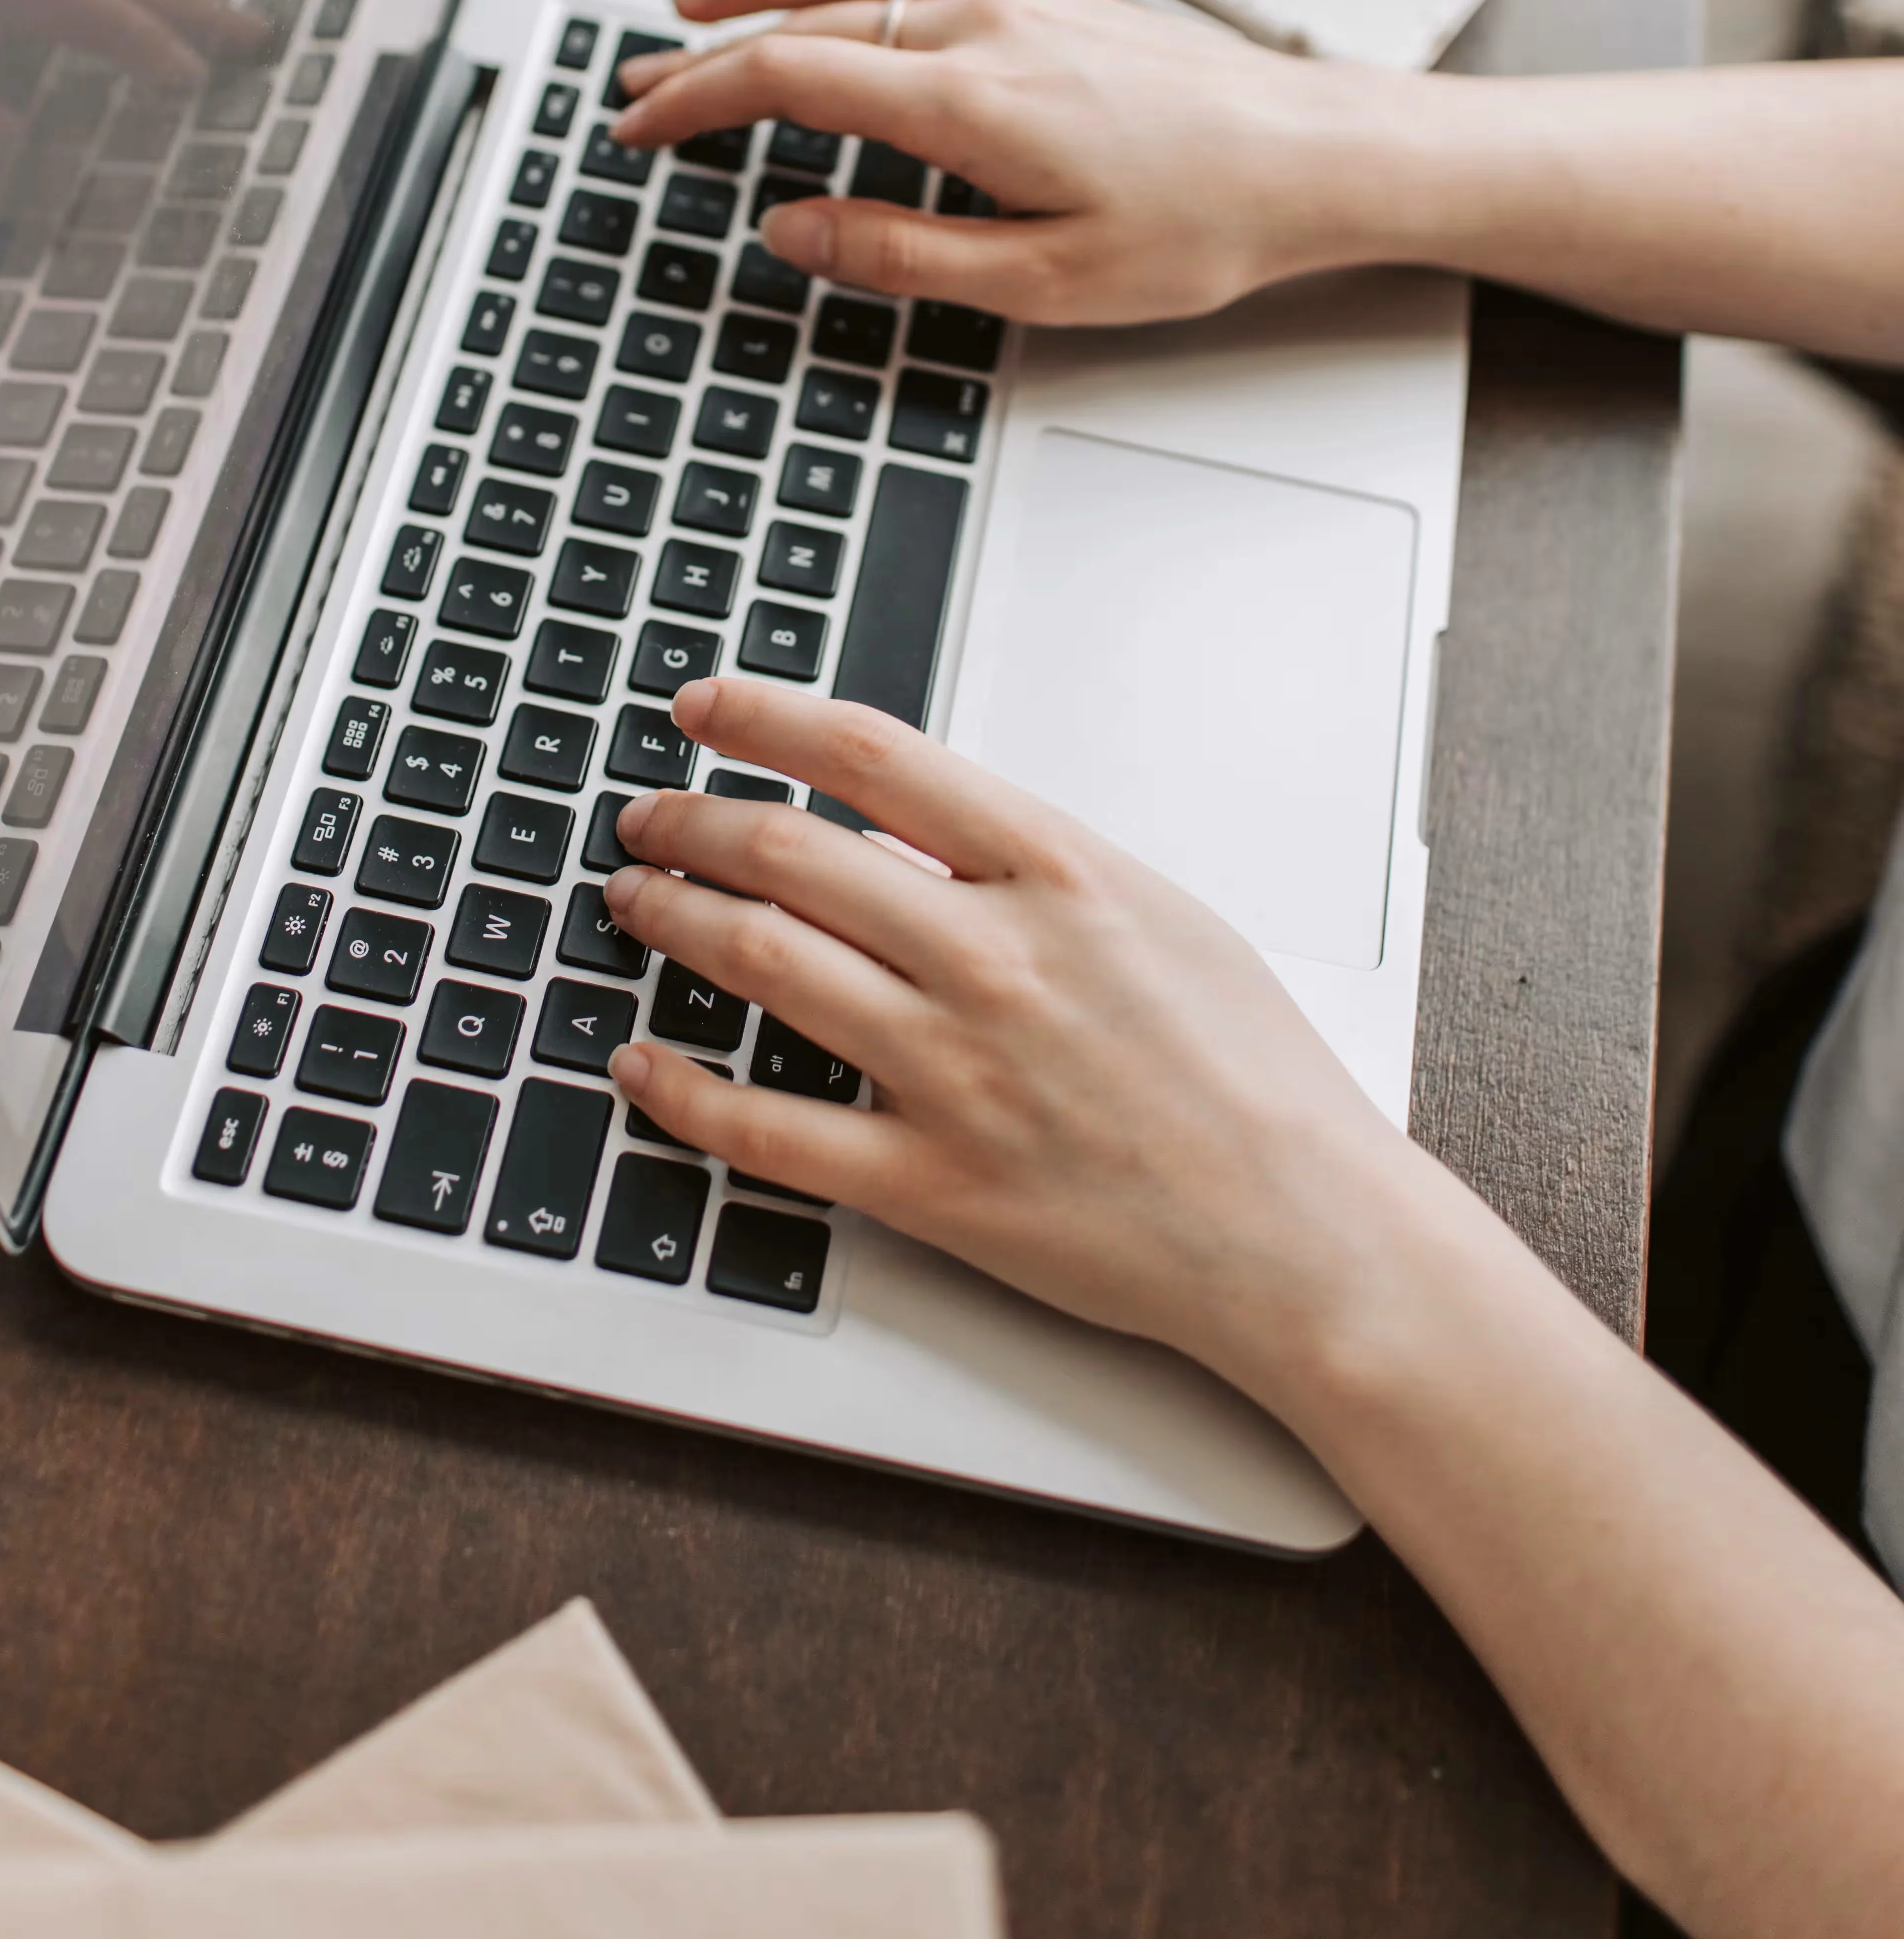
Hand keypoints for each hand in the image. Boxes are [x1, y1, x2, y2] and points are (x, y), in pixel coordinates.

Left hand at [603, 676, 1416, 1417]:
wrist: (1302, 1230)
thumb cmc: (1251, 1074)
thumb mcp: (1157, 914)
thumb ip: (1032, 866)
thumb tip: (917, 822)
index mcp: (1056, 876)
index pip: (872, 756)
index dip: (765, 717)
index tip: (703, 708)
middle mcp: (994, 960)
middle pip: (789, 852)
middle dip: (690, 820)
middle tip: (648, 817)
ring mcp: (955, 1073)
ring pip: (759, 962)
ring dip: (671, 919)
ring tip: (636, 901)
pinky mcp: (930, 1185)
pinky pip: (764, 1130)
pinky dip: (679, 1089)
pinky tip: (639, 1061)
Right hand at [610, 0, 1418, 327]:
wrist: (1316, 158)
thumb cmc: (1204, 224)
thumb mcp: (1043, 281)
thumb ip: (902, 252)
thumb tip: (793, 230)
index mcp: (967, 101)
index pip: (788, 81)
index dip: (695, 102)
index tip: (637, 126)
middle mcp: (985, 26)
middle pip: (807, 17)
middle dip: (707, 51)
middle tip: (641, 86)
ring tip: (699, 2)